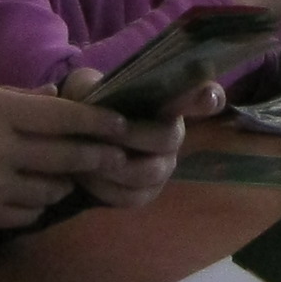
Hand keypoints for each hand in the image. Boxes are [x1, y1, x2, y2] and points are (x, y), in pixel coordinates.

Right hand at [0, 85, 143, 228]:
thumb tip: (58, 98)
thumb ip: (19, 99)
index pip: (63, 118)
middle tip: (115, 156)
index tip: (121, 124)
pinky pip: (29, 212)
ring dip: (66, 182)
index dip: (97, 122)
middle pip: (65, 157)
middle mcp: (3, 151)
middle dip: (96, 157)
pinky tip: (37, 195)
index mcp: (0, 114)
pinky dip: (39, 203)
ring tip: (70, 176)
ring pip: (51, 188)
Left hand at [54, 65, 213, 207]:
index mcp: (166, 102)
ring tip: (86, 158)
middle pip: (168, 138)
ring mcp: (163, 165)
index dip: (207, 98)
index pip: (204, 97)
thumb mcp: (84, 86)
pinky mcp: (146, 192)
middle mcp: (173, 133)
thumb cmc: (86, 108)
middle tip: (105, 132)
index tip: (207, 97)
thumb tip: (100, 96)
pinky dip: (105, 188)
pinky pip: (132, 196)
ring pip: (150, 172)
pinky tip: (86, 177)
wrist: (73, 141)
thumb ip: (93, 85)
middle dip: (134, 135)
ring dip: (114, 166)